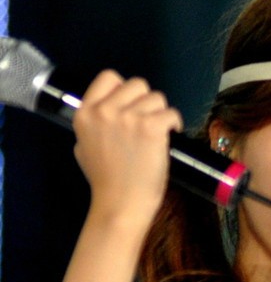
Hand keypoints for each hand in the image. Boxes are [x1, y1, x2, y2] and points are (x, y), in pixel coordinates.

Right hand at [73, 69, 180, 228]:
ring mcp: (128, 118)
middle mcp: (105, 110)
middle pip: (137, 84)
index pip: (108, 77)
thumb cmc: (105, 182)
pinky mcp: (151, 128)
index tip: (132, 104)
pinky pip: (171, 113)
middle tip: (149, 122)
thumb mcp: (83, 147)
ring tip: (158, 134)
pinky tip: (170, 136)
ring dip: (161, 114)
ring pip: (157, 98)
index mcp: (85, 112)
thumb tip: (105, 113)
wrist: (120, 204)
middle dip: (147, 101)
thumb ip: (93, 125)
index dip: (124, 88)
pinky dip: (175, 124)